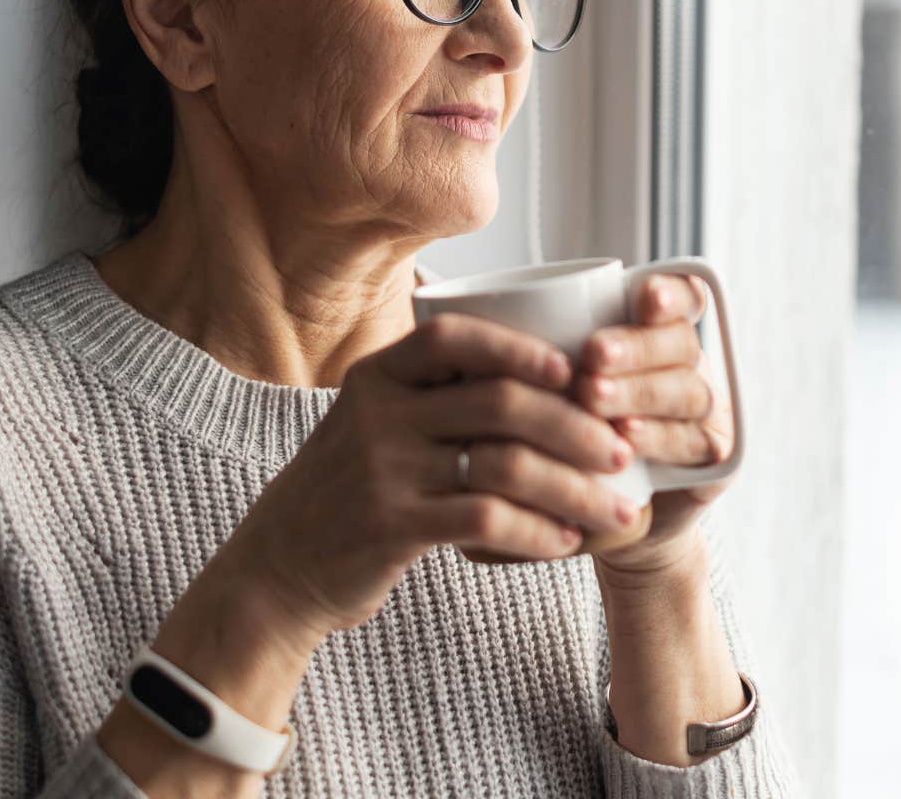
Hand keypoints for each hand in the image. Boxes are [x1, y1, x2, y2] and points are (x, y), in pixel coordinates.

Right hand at [225, 313, 640, 638]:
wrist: (279, 566)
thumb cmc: (352, 489)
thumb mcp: (376, 422)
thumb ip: (436, 393)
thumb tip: (549, 373)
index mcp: (379, 374)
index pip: (455, 334)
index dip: (521, 347)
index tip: (576, 372)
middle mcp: (378, 412)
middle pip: (499, 401)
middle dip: (575, 425)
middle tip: (622, 450)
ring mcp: (382, 469)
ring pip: (504, 465)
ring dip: (572, 488)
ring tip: (614, 508)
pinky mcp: (390, 526)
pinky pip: (484, 521)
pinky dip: (536, 532)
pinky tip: (565, 543)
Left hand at [575, 274, 734, 575]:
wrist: (595, 520)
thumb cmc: (559, 441)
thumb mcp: (547, 390)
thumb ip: (545, 353)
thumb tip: (495, 314)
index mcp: (657, 336)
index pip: (682, 297)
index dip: (671, 292)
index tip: (643, 296)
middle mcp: (688, 370)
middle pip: (681, 342)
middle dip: (636, 346)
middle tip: (592, 355)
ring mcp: (705, 415)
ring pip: (688, 391)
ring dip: (640, 391)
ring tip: (595, 397)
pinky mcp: (713, 462)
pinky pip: (694, 443)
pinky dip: (660, 437)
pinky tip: (627, 436)